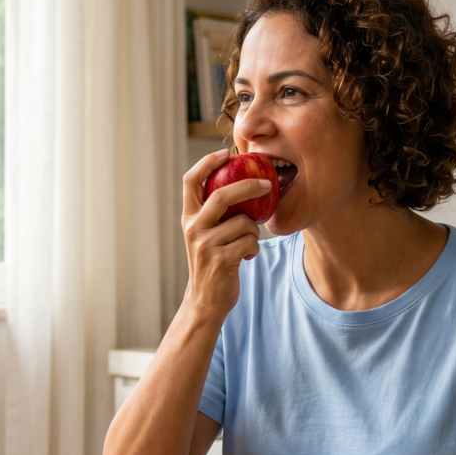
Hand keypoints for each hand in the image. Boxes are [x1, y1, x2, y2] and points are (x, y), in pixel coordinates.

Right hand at [181, 149, 271, 321]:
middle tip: (267, 184)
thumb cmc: (211, 263)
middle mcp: (193, 228)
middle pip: (222, 194)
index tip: (226, 154)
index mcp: (188, 218)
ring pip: (244, 222)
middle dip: (248, 186)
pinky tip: (246, 257)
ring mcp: (205, 245)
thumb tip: (243, 183)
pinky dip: (254, 248)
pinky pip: (250, 242)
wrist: (205, 301)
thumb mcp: (205, 235)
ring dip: (253, 232)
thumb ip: (214, 213)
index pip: (190, 181)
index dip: (207, 163)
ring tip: (246, 244)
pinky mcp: (221, 260)